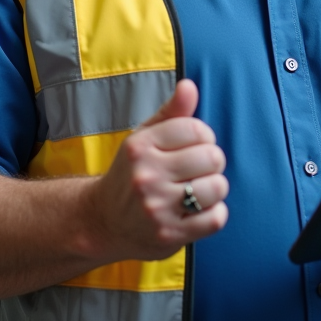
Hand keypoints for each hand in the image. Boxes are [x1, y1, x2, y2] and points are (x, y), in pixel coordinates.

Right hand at [88, 79, 228, 261]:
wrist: (103, 220)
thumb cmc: (131, 173)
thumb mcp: (145, 138)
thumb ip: (171, 112)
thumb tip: (189, 86)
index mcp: (140, 145)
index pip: (196, 129)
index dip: (204, 137)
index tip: (195, 146)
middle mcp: (145, 175)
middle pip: (212, 157)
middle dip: (212, 162)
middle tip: (198, 170)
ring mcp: (156, 207)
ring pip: (217, 187)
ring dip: (215, 188)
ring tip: (199, 190)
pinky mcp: (168, 234)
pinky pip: (215, 218)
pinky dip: (215, 213)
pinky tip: (199, 211)